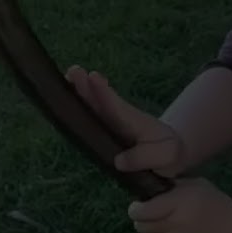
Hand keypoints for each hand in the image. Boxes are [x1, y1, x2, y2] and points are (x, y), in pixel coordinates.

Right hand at [65, 66, 187, 177]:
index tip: (93, 76)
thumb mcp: (167, 156)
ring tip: (65, 78)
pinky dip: (76, 111)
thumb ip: (146, 157)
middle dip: (86, 86)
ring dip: (78, 93)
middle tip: (73, 71)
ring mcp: (109, 124)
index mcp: (133, 121)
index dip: (104, 93)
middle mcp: (118, 119)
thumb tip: (119, 161)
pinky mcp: (103, 132)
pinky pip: (88, 120)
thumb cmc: (168, 152)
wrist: (167, 154)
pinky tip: (63, 104)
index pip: (117, 106)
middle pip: (100, 101)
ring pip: (91, 107)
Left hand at [129, 177, 231, 232]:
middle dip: (143, 219)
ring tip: (164, 228)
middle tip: (154, 216)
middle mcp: (176, 225)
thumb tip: (147, 190)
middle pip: (141, 225)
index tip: (139, 205)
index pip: (141, 211)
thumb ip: (171, 187)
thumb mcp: (196, 186)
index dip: (136, 208)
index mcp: (179, 204)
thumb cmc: (218, 206)